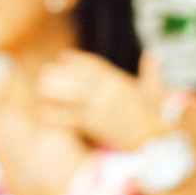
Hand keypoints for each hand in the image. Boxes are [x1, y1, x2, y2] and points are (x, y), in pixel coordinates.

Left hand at [37, 50, 184, 150]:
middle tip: (44, 71)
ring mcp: (99, 108)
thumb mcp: (155, 90)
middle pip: (79, 79)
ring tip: (39, 87)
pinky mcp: (94, 126)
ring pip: (72, 96)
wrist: (153, 140)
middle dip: (61, 74)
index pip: (94, 66)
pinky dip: (56, 117)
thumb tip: (152, 54)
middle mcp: (107, 92)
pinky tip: (42, 114)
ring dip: (55, 91)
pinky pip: (71, 119)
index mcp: (119, 82)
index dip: (77, 60)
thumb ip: (151, 71)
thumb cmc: (156, 117)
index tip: (63, 57)